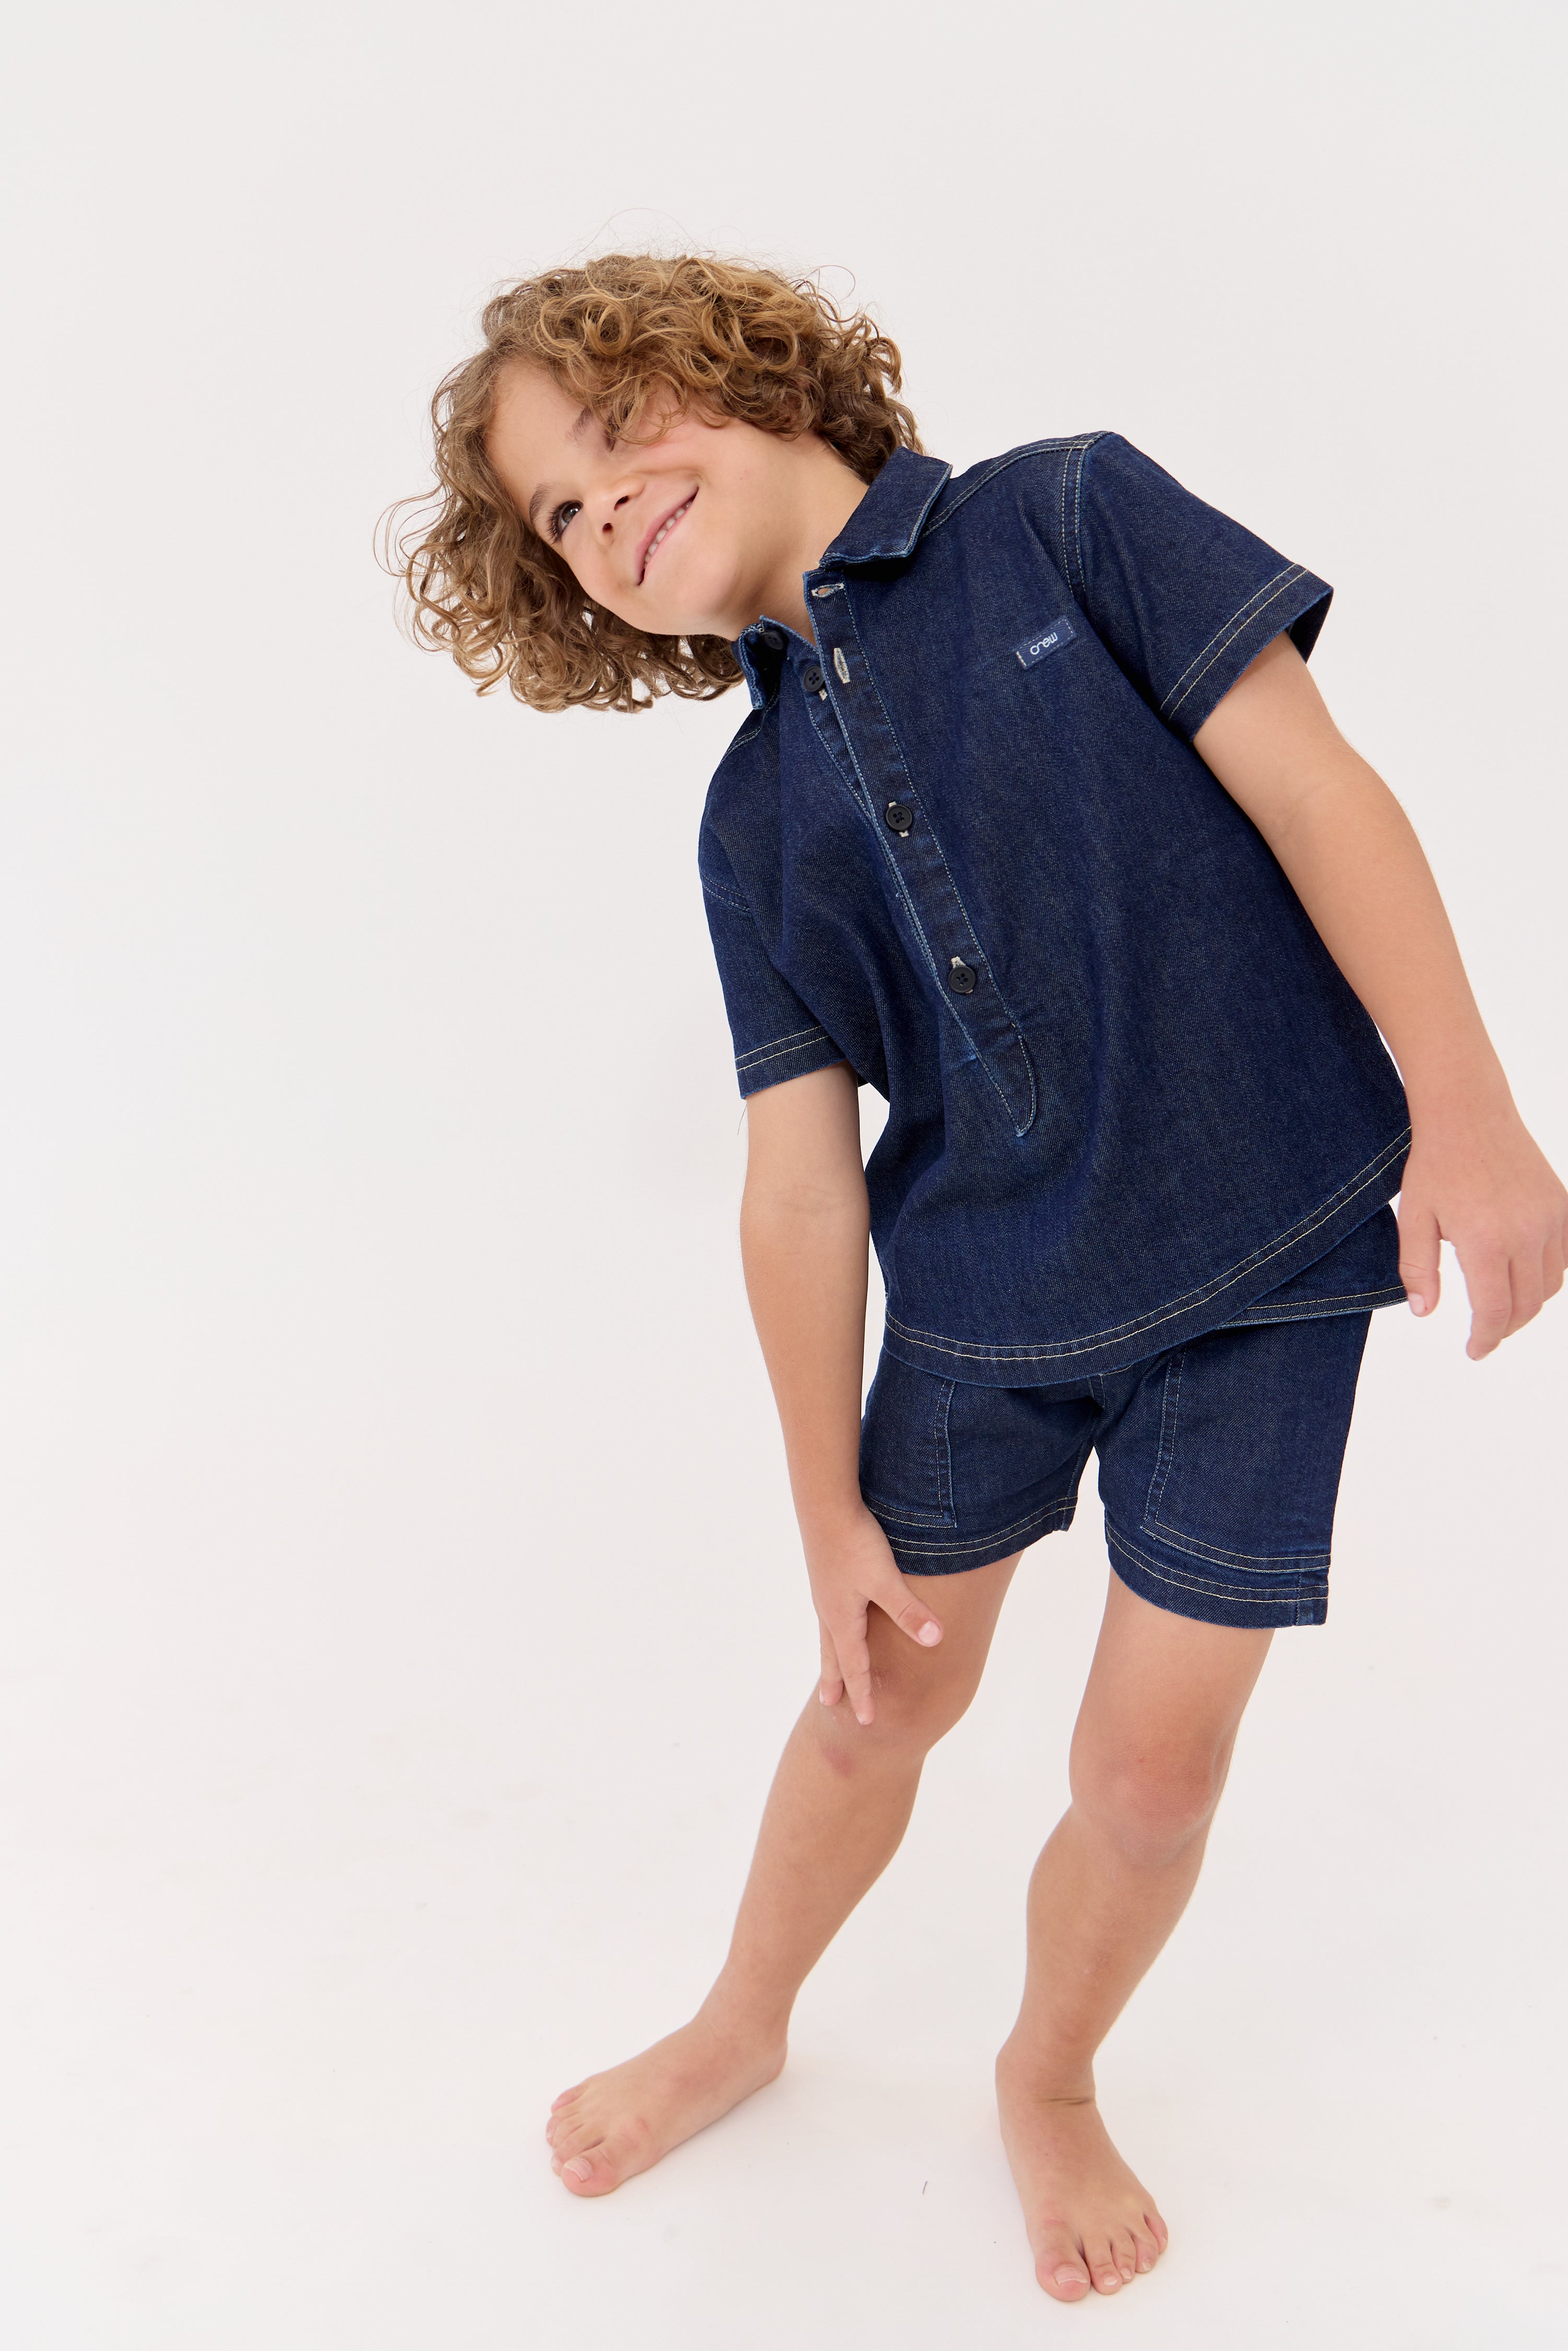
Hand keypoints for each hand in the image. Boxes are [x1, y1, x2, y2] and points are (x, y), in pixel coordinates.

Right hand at [802, 1504, 942, 1725]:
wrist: (825, 1503)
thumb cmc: (855, 1542)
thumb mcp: (886, 1580)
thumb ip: (909, 1611)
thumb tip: (935, 1641)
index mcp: (843, 1619)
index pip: (854, 1667)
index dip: (862, 1695)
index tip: (866, 1722)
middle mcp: (829, 1610)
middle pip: (832, 1655)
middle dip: (834, 1680)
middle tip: (830, 1704)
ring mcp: (825, 1591)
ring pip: (828, 1632)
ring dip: (830, 1654)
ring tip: (829, 1665)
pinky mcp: (827, 1572)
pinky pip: (830, 1612)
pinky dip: (833, 1627)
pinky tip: (838, 1615)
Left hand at [1397, 1103, 1567, 1357]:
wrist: (1469, 1113)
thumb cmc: (1436, 1164)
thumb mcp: (1414, 1218)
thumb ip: (1417, 1269)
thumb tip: (1424, 1312)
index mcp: (1486, 1242)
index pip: (1495, 1311)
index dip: (1486, 1339)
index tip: (1475, 1351)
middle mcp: (1527, 1234)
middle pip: (1527, 1305)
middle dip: (1506, 1328)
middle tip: (1485, 1334)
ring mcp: (1552, 1218)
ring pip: (1550, 1285)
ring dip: (1528, 1304)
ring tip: (1501, 1306)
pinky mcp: (1563, 1205)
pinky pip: (1564, 1256)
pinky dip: (1547, 1275)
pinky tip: (1522, 1275)